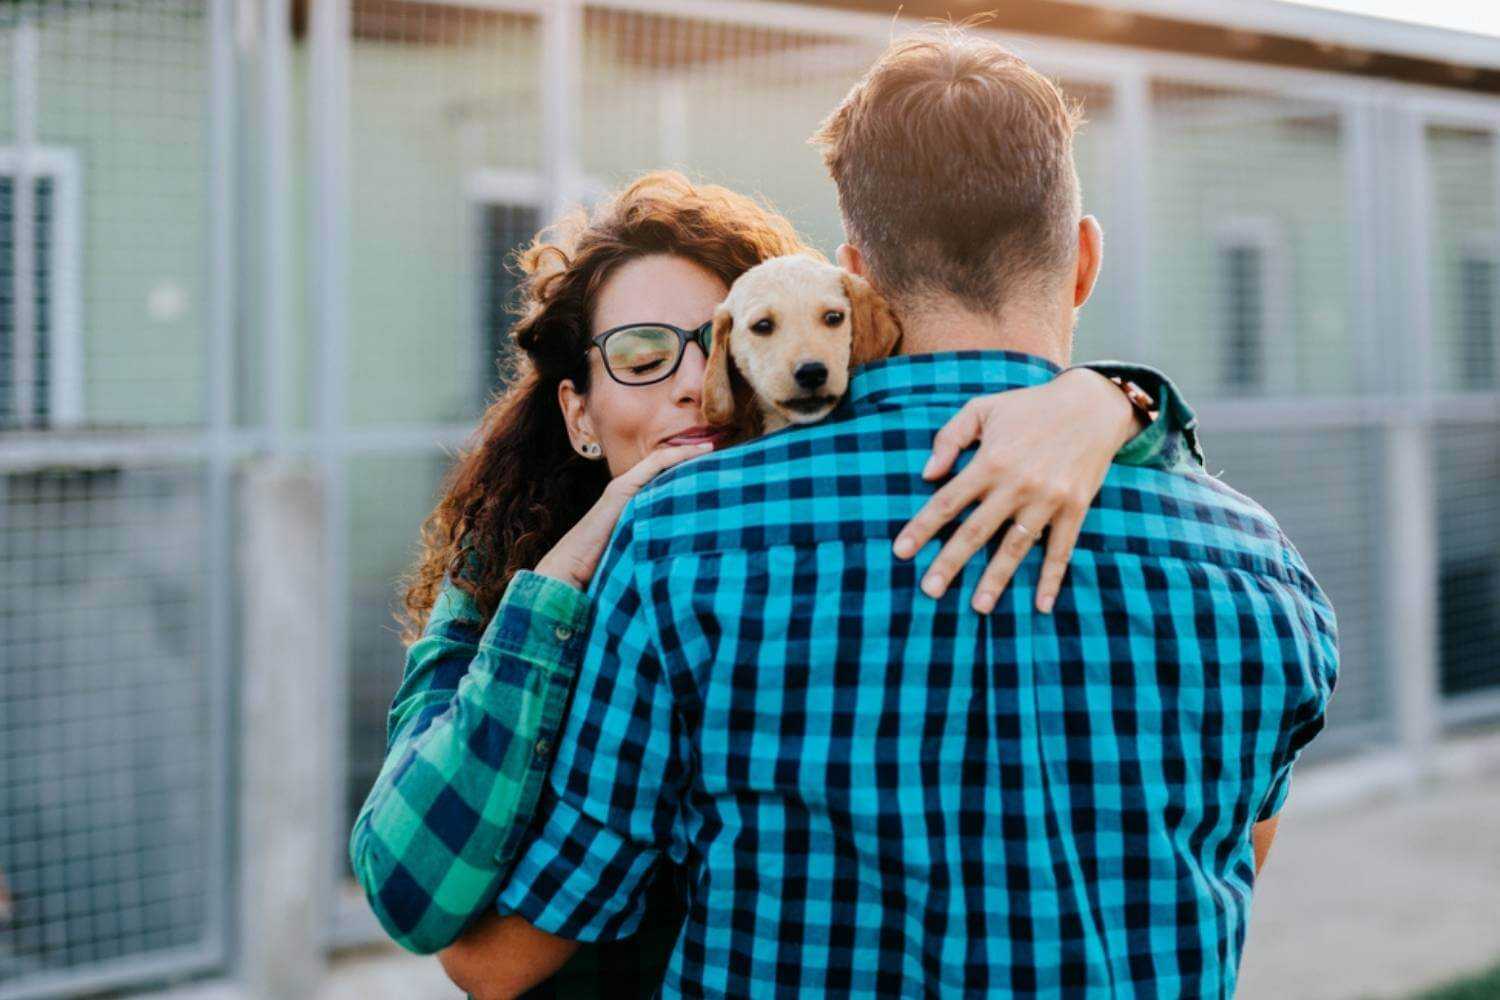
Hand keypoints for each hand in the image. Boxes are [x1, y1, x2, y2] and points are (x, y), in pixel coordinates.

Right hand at [533, 441, 713, 590]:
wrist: (569, 571)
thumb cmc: (600, 568)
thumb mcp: (635, 551)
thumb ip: (654, 544)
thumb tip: (684, 556)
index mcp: (632, 505)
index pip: (663, 477)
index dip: (687, 466)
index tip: (715, 464)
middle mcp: (627, 491)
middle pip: (664, 466)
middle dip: (691, 457)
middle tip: (722, 451)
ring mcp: (623, 488)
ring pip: (661, 461)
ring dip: (687, 453)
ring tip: (713, 447)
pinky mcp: (621, 491)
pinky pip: (653, 465)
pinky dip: (676, 456)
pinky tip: (697, 453)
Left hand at [891, 367, 1141, 614]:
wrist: (1092, 404)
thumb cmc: (1030, 407)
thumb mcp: (984, 408)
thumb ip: (950, 436)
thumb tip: (927, 474)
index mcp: (990, 460)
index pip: (948, 501)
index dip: (923, 527)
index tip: (901, 551)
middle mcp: (1016, 484)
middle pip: (976, 531)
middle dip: (950, 562)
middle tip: (929, 590)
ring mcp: (1047, 498)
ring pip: (1015, 547)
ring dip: (996, 579)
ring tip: (977, 607)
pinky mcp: (1075, 507)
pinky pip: (1061, 549)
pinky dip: (1052, 578)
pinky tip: (1042, 605)